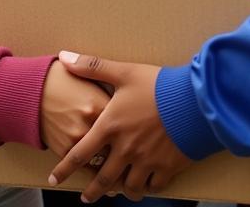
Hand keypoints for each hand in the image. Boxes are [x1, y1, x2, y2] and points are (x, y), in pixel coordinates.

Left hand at [48, 51, 191, 202]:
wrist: (195, 99)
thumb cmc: (158, 84)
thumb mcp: (124, 71)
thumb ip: (93, 66)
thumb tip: (63, 57)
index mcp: (111, 126)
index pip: (80, 153)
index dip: (64, 168)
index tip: (53, 179)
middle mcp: (125, 149)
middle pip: (102, 178)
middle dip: (92, 191)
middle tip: (85, 198)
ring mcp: (146, 161)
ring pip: (127, 186)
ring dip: (120, 190)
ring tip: (116, 192)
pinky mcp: (167, 167)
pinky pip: (152, 187)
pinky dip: (146, 188)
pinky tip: (144, 186)